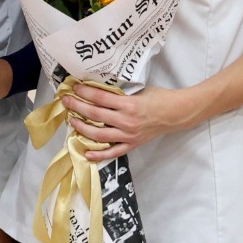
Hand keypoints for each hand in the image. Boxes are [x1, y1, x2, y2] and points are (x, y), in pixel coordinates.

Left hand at [61, 83, 202, 161]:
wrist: (176, 114)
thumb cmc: (158, 98)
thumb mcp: (138, 90)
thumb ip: (119, 92)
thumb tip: (98, 89)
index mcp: (128, 104)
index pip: (100, 98)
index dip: (85, 92)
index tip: (74, 87)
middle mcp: (126, 121)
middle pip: (95, 115)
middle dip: (78, 107)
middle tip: (66, 101)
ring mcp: (128, 135)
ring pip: (99, 135)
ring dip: (82, 128)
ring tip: (71, 121)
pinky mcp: (132, 144)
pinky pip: (112, 152)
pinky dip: (99, 155)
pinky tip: (86, 153)